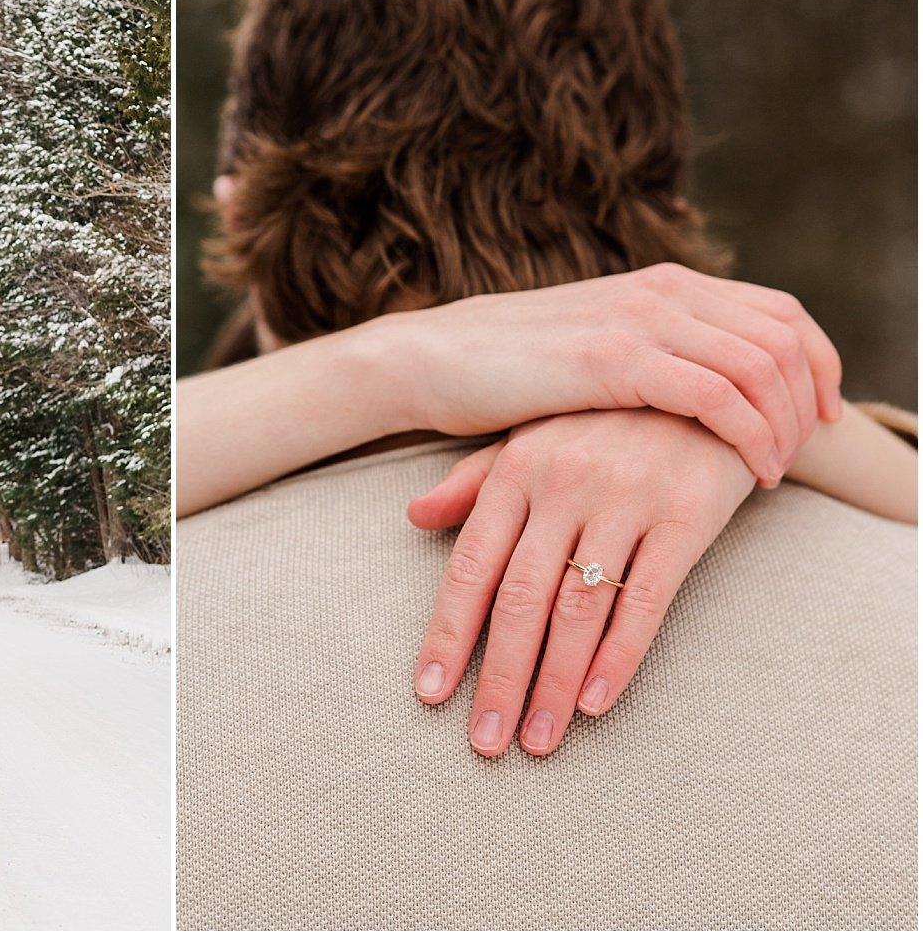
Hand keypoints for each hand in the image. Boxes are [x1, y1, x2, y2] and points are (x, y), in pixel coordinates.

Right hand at [388, 263, 842, 486]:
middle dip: (811, 400)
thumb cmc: (508, 370)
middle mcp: (664, 291)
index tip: (821, 417)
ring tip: (776, 471)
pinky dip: (750, 436)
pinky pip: (719, 396)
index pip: (780, 312)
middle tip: (804, 453)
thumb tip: (698, 387)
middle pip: (785, 336)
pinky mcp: (615, 359)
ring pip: (762, 365)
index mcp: (664, 284)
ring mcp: (640, 320)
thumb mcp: (596, 348)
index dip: (819, 363)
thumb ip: (652, 353)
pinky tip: (750, 472)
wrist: (435, 359)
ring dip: (786, 424)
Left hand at [409, 409, 755, 756]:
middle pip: (519, 599)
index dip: (447, 634)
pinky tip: (595, 704)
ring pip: (578, 608)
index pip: (471, 566)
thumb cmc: (607, 422)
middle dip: (497, 677)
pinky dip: (619, 657)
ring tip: (536, 739)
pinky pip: (647, 599)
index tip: (430, 693)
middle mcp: (564, 483)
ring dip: (553, 683)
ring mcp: (626, 498)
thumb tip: (414, 516)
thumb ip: (475, 482)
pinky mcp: (687, 515)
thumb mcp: (534, 437)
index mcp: (517, 469)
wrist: (711, 384)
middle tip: (484, 741)